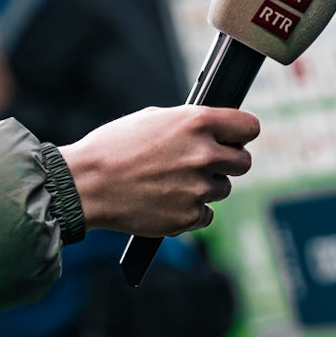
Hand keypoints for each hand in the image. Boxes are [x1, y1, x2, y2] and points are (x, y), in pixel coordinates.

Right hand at [60, 105, 258, 237]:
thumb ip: (190, 125)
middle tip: (206, 164)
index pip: (249, 127)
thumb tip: (214, 131)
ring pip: (223, 189)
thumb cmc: (113, 148)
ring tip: (172, 182)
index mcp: (197, 123)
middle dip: (228, 163)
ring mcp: (198, 189)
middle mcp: (204, 155)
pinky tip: (167, 201)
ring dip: (205, 187)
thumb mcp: (153, 119)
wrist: (86, 185)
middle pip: (243, 162)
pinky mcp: (189, 217)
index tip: (236, 138)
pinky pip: (205, 215)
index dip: (241, 133)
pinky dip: (191, 211)